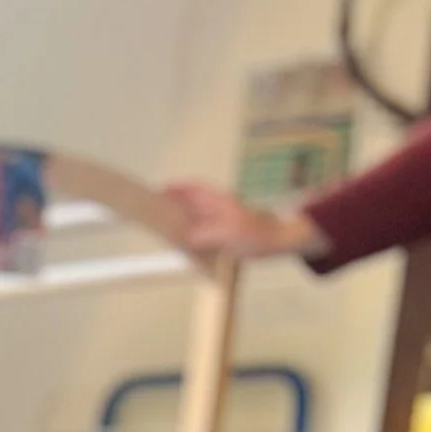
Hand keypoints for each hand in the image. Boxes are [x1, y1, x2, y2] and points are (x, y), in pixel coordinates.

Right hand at [162, 178, 320, 261]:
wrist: (275, 242)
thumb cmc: (255, 235)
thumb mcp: (229, 233)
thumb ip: (206, 234)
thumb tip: (187, 238)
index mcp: (218, 202)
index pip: (193, 189)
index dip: (176, 188)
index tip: (159, 191)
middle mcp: (216, 208)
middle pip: (190, 202)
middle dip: (173, 204)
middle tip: (155, 211)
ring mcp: (219, 220)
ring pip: (194, 216)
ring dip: (180, 220)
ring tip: (163, 228)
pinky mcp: (221, 233)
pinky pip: (199, 230)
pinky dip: (189, 234)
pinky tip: (183, 243)